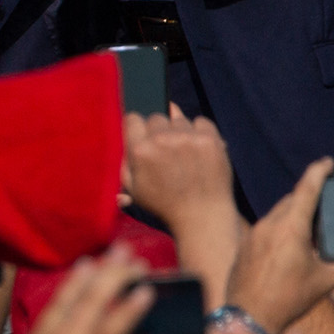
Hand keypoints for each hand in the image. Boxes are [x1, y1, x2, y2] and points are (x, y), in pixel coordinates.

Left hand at [0, 249, 158, 333]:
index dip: (128, 311)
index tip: (148, 289)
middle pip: (89, 306)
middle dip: (113, 278)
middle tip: (135, 257)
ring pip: (68, 302)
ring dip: (90, 276)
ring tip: (107, 254)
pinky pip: (52, 309)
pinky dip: (68, 289)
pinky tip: (78, 274)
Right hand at [121, 107, 234, 237]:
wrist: (202, 216)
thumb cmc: (165, 204)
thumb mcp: (133, 188)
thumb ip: (124, 160)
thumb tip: (126, 133)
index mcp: (140, 150)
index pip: (133, 118)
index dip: (137, 128)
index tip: (144, 137)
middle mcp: (162, 139)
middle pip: (156, 117)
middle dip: (159, 131)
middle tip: (166, 152)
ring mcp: (188, 137)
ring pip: (179, 119)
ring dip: (180, 132)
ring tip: (184, 154)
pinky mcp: (209, 139)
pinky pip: (201, 122)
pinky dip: (200, 133)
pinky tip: (199, 151)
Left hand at [225, 158, 333, 333]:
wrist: (249, 317)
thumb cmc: (288, 300)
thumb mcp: (324, 283)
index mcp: (291, 229)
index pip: (306, 189)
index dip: (318, 171)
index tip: (327, 162)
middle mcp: (270, 225)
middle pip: (291, 200)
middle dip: (307, 196)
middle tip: (323, 201)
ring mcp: (254, 234)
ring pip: (276, 213)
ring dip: (291, 213)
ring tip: (307, 226)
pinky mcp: (245, 245)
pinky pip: (264, 228)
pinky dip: (277, 228)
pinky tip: (285, 244)